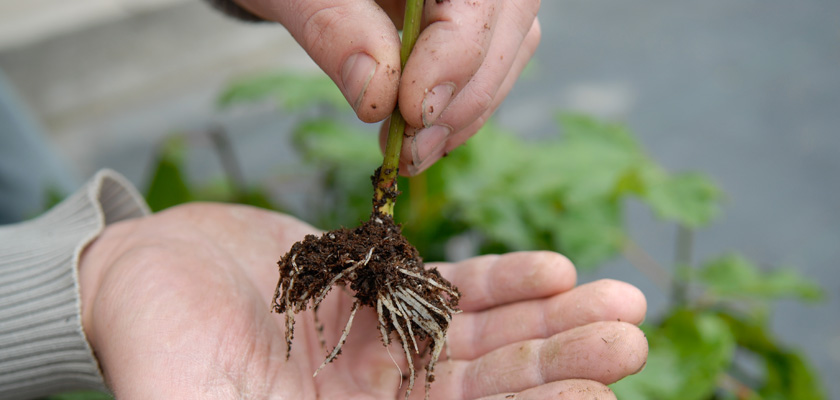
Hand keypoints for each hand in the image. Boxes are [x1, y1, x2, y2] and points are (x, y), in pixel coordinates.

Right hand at [78, 203, 646, 398]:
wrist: (138, 274)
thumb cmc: (155, 348)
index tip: (594, 398)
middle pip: (489, 389)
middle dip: (562, 365)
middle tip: (630, 337)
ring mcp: (383, 343)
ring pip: (483, 337)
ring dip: (552, 321)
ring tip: (620, 300)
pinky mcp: (376, 287)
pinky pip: (451, 287)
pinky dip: (503, 281)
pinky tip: (555, 269)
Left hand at [234, 0, 540, 174]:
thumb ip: (336, 29)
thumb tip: (376, 97)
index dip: (457, 52)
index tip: (414, 109)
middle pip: (508, 21)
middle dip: (464, 95)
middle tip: (413, 148)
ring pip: (508, 49)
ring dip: (465, 112)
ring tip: (412, 152)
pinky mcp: (474, 23)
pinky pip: (491, 67)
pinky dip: (460, 110)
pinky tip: (422, 139)